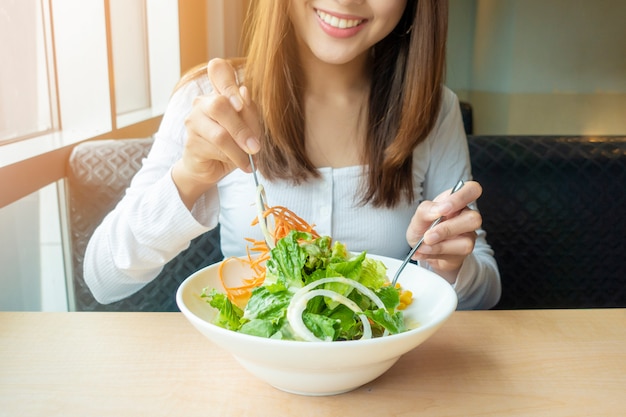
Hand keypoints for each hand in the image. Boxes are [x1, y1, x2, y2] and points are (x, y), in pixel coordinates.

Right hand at [172, 58, 261, 208]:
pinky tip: (241, 164)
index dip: (229, 82)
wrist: (212, 168)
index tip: (241, 103)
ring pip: (220, 134)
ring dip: (240, 150)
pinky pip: (215, 150)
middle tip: (256, 147)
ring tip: (251, 160)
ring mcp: (193, 121)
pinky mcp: (191, 142)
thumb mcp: (248, 128)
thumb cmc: (234, 144)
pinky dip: (233, 159)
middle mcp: (203, 102)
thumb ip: (249, 112)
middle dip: (242, 129)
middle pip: (220, 105)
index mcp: (219, 92)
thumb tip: (245, 92)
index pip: (218, 70)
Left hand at [406, 181, 482, 282]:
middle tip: (428, 235)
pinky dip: (437, 252)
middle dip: (447, 229)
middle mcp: (466, 216)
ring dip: (441, 244)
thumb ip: (426, 210)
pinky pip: (457, 253)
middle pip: (474, 218)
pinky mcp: (465, 250)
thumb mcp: (418, 217)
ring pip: (467, 240)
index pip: (472, 189)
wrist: (421, 250)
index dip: (461, 197)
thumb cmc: (423, 228)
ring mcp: (468, 234)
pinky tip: (425, 251)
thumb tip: (440, 209)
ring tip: (424, 244)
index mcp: (456, 201)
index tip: (444, 209)